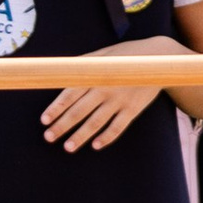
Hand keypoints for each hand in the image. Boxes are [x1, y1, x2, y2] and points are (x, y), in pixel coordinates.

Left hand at [41, 40, 167, 154]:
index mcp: (95, 74)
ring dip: (80, 136)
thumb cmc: (125, 56)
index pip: (70, 93)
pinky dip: (107, 137)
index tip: (44, 120)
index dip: (56, 108)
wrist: (158, 59)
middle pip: (79, 111)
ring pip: (96, 122)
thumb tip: (60, 74)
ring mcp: (120, 100)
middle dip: (62, 125)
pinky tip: (95, 145)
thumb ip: (83, 66)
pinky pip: (118, 127)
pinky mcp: (133, 109)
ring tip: (67, 147)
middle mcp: (105, 88)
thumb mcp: (103, 55)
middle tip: (49, 137)